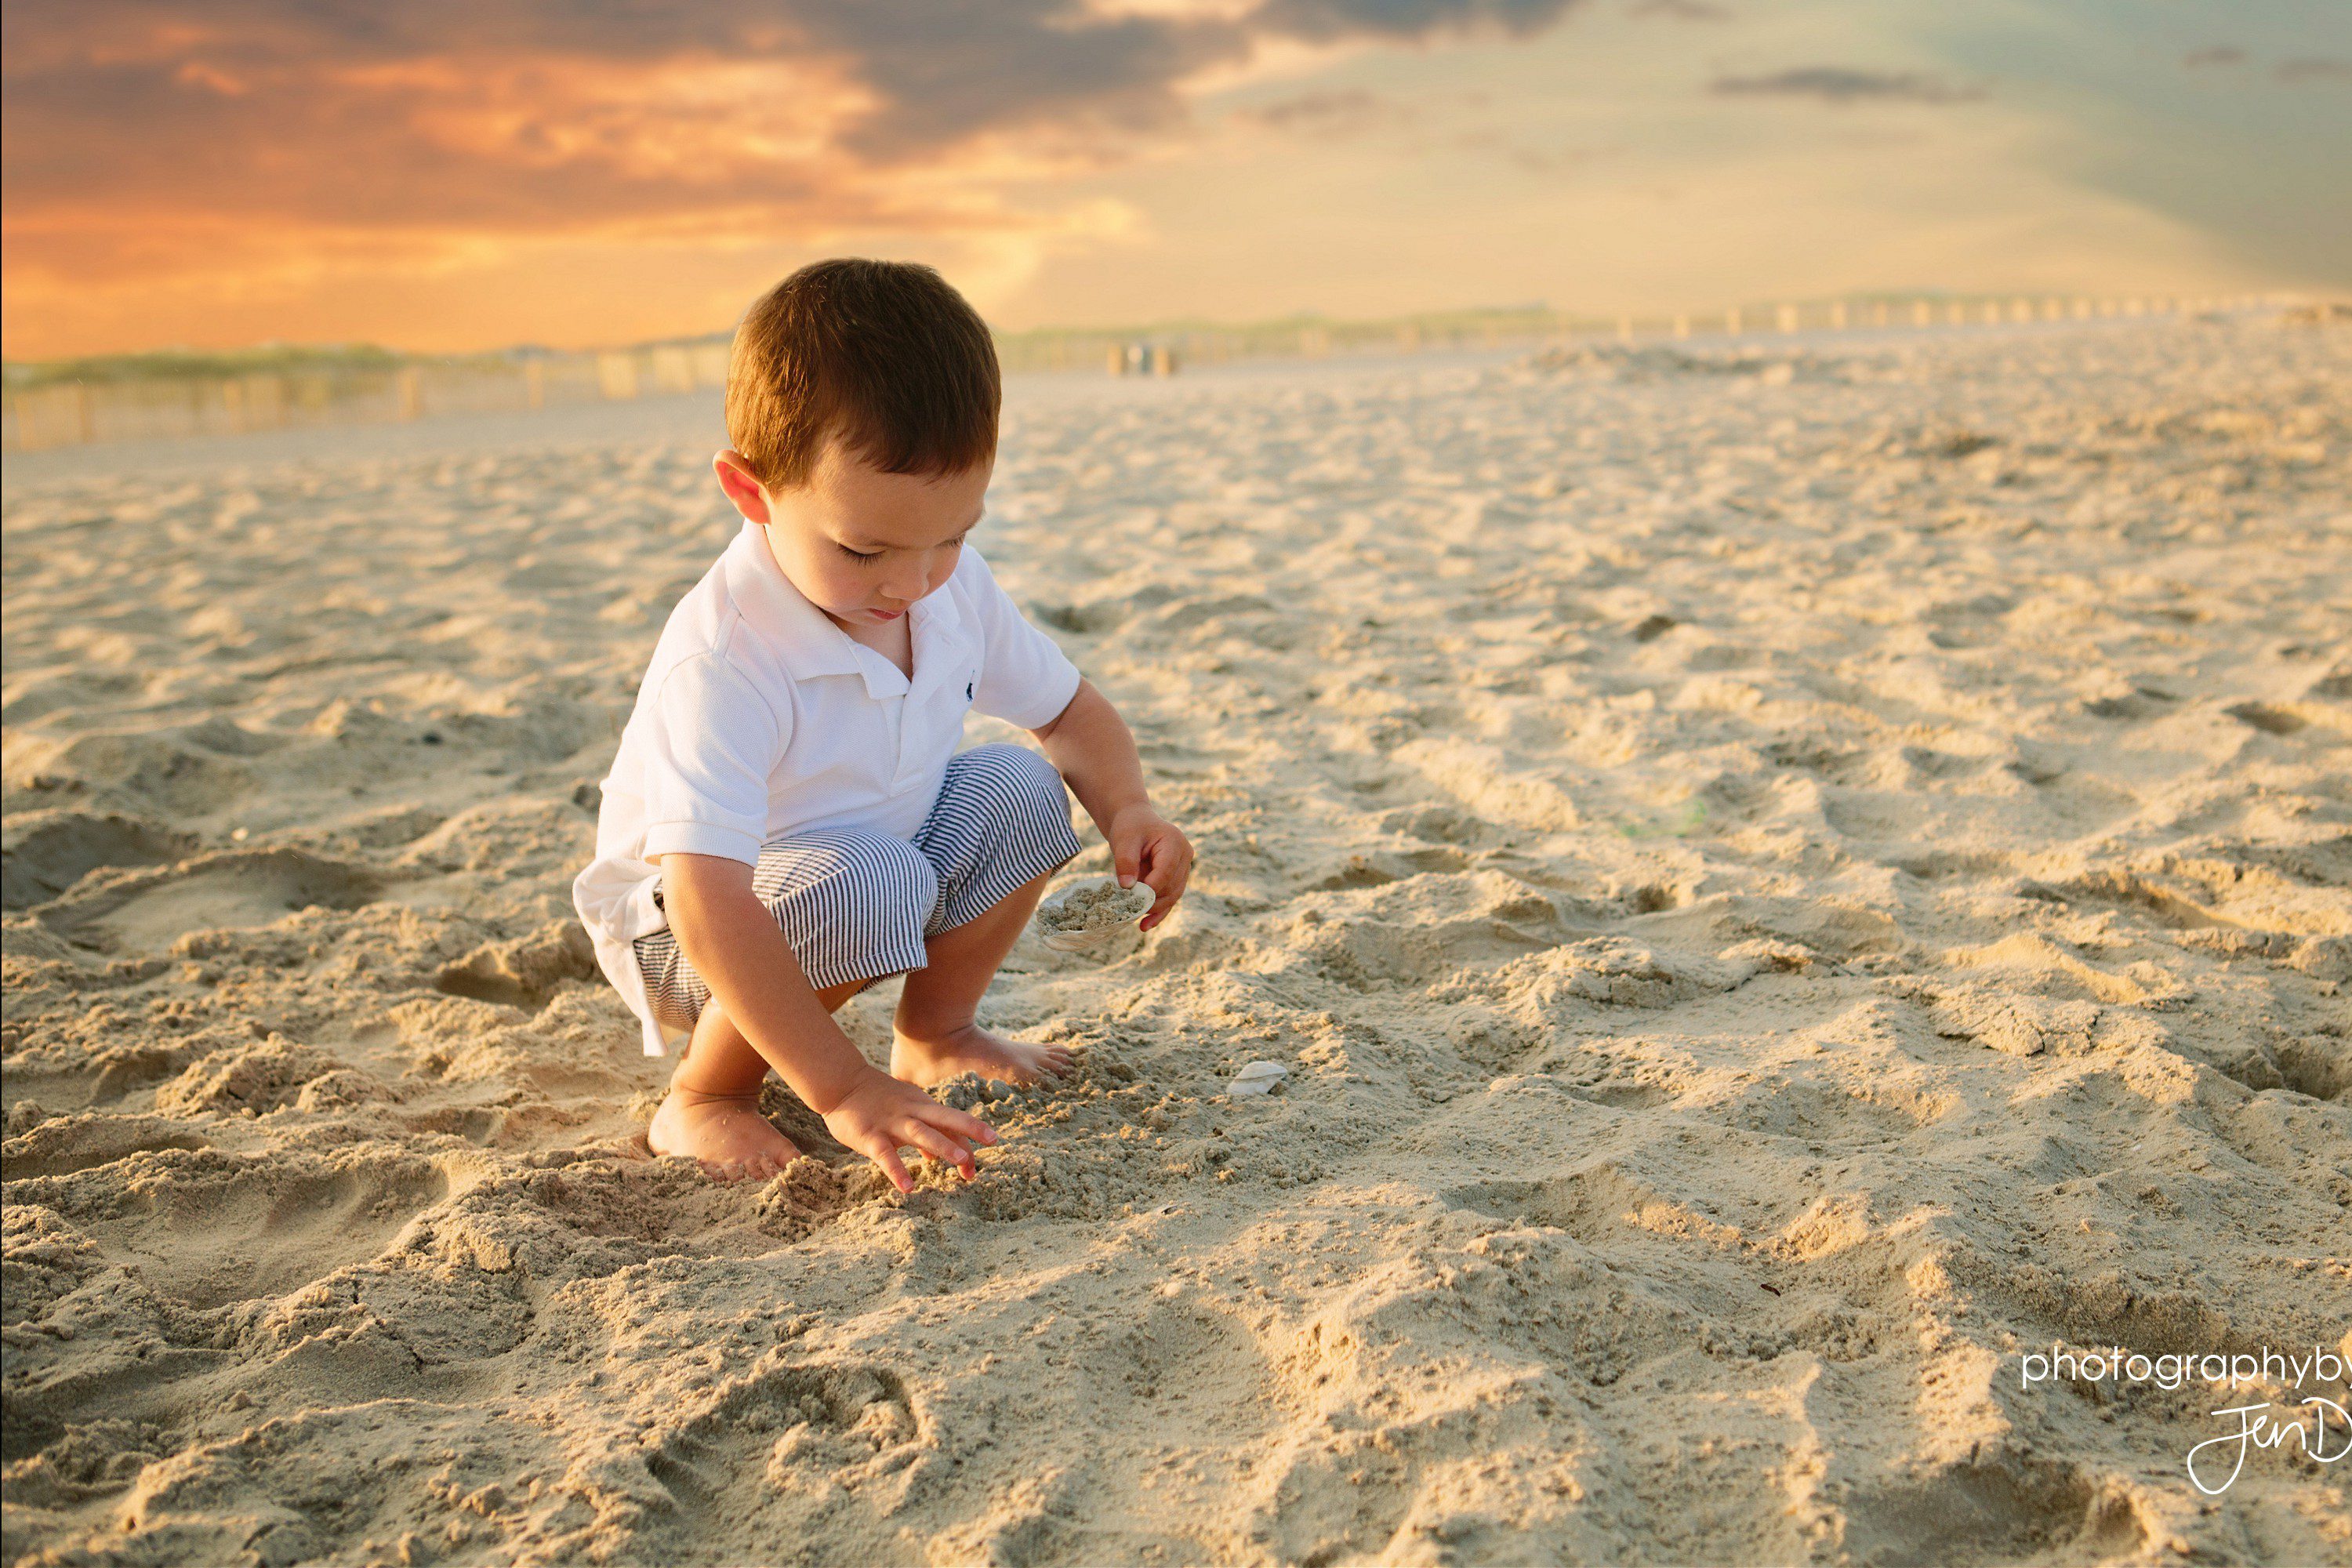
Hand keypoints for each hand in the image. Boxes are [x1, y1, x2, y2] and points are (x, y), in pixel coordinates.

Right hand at [820, 1070, 997, 1192]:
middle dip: (970, 1128)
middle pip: (946, 1118)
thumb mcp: (905, 1112)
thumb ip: (923, 1132)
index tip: (972, 1171)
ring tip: (960, 1161)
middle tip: (993, 1140)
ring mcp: (891, 1123)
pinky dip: (897, 1171)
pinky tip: (908, 1189)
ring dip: (942, 1146)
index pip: (952, 1125)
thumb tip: (938, 1156)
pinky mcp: (870, 1135)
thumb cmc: (877, 1102)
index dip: (966, 1144)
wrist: (841, 1084)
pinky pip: (885, 1155)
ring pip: (921, 1133)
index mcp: (922, 1106)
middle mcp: (912, 1112)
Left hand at [1107, 803, 1193, 930]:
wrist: (1135, 822)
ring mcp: (1183, 868)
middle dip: (1151, 900)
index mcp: (1175, 842)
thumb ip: (1126, 862)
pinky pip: (1170, 898)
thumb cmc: (1130, 828)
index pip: (1166, 871)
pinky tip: (1145, 925)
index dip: (1150, 888)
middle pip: (1171, 887)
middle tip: (1129, 910)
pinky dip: (1158, 912)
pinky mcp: (1177, 878)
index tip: (1130, 897)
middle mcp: (1185, 856)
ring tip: (1135, 920)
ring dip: (1154, 909)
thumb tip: (1127, 887)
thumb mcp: (1123, 840)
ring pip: (1172, 896)